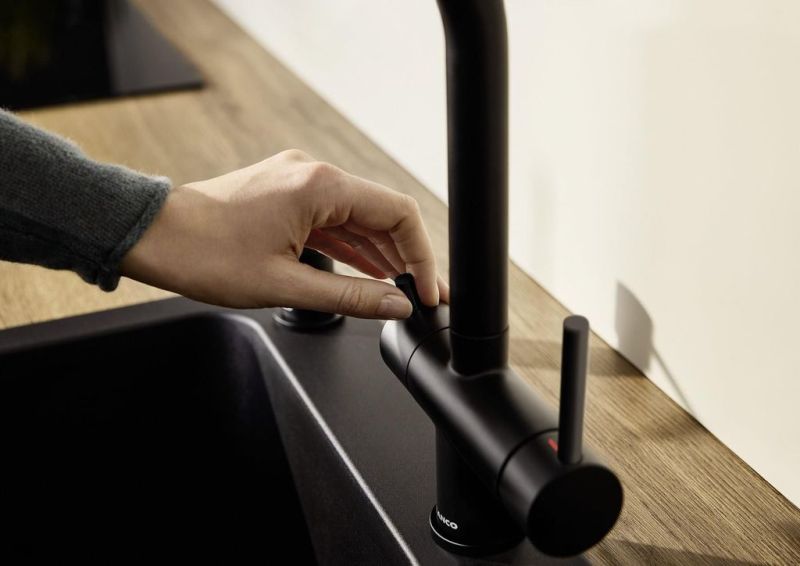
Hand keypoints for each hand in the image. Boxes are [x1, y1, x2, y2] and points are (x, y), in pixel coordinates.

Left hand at [120, 150, 448, 318]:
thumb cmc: (205, 255)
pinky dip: (353, 244)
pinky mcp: (286, 192)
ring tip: (400, 289)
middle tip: (423, 295)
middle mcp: (313, 174)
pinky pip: (334, 217)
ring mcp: (298, 180)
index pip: (397, 213)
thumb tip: (396, 304)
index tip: (428, 290)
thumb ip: (350, 295)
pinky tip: (368, 270)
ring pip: (358, 216)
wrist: (153, 236)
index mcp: (319, 187)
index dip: (422, 255)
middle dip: (406, 256)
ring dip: (381, 252)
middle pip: (382, 213)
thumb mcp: (285, 284)